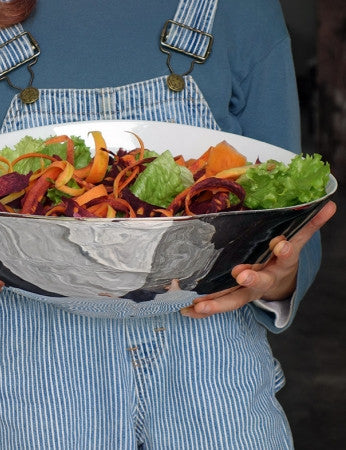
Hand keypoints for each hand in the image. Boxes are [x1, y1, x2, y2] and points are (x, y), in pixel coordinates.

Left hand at [180, 200, 336, 317]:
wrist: (278, 283)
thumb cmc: (281, 257)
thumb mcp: (297, 239)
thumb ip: (309, 224)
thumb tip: (331, 204)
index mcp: (281, 264)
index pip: (286, 256)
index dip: (285, 251)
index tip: (281, 245)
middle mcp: (265, 279)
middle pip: (260, 281)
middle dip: (252, 278)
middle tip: (242, 274)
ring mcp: (247, 292)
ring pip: (234, 299)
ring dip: (217, 304)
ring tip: (198, 306)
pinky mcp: (233, 298)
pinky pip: (218, 305)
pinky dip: (202, 311)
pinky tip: (186, 312)